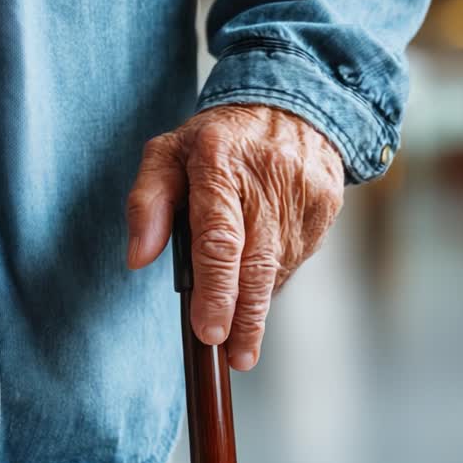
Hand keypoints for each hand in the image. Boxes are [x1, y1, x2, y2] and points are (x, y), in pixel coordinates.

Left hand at [125, 104, 344, 370]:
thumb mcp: (167, 154)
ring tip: (241, 329)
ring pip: (278, 267)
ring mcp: (303, 194)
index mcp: (219, 162)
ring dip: (257, 303)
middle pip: (256, 264)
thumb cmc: (217, 140)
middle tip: (236, 357)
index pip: (219, 239)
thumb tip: (138, 258)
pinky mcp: (325, 207)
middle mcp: (267, 179)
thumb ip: (147, 203)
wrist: (292, 104)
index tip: (210, 332)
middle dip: (245, 319)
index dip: (216, 291)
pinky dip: (275, 278)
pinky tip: (258, 281)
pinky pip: (296, 258)